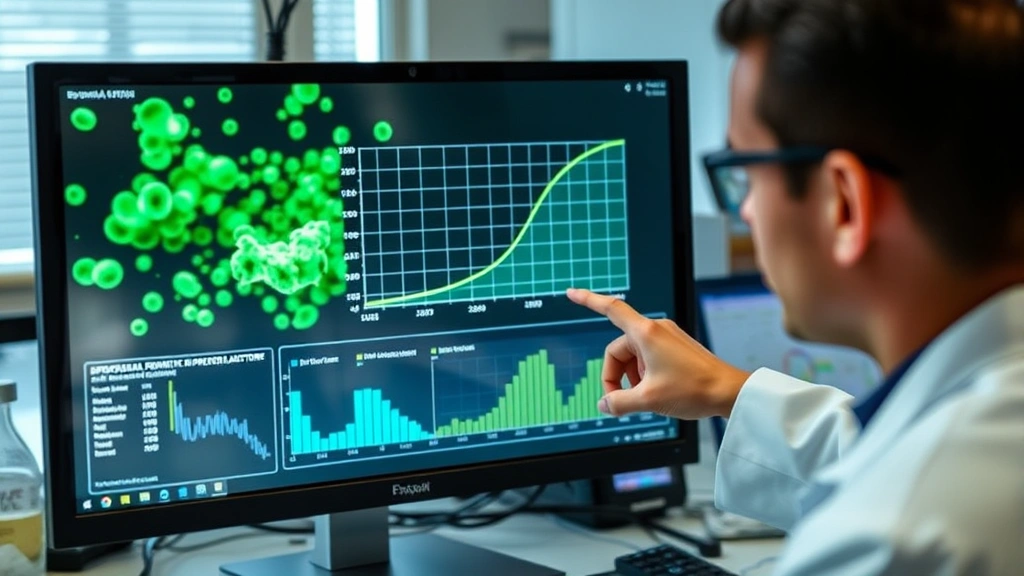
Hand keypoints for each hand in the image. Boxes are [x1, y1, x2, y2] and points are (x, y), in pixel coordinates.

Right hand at [566, 288, 749, 419]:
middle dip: (616, 376)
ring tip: (647, 397)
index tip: (571, 293)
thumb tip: (605, 404)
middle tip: (623, 401)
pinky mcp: (675, 347)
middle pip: (618, 349)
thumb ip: (619, 402)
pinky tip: (656, 392)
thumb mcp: (648, 400)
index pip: (610, 309)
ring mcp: (667, 337)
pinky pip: (648, 357)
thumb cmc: (694, 390)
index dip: (588, 300)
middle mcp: (656, 329)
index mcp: (646, 333)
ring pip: (633, 356)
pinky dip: (645, 375)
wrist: (728, 392)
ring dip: (632, 377)